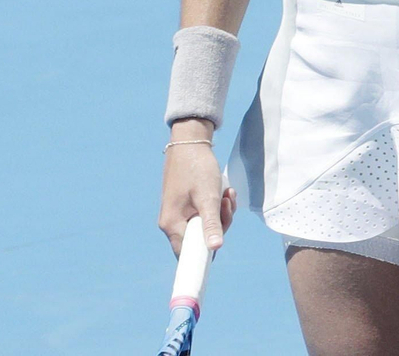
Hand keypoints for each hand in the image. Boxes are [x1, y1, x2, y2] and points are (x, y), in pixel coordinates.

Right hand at [159, 133, 237, 258]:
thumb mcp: (209, 197)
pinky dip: (217, 206)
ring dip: (221, 213)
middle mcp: (171, 222)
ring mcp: (178, 214)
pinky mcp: (185, 206)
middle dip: (220, 225)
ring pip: (205, 227)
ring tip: (227, 194)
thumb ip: (212, 224)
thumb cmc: (197, 168)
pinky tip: (224, 192)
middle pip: (201, 240)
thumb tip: (215, 249)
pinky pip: (204, 215)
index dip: (205, 255)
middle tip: (226, 203)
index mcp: (172, 224)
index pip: (188, 255)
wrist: (190, 143)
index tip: (220, 245)